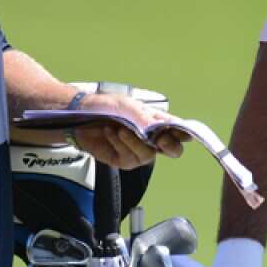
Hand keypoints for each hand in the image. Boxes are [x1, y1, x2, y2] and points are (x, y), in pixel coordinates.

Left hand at [70, 93, 185, 169]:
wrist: (81, 116)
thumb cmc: (106, 106)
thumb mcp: (127, 106)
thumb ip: (145, 118)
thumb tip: (157, 129)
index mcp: (157, 123)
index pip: (179, 131)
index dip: (185, 134)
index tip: (183, 133)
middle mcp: (151, 139)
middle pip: (173, 150)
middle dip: (170, 146)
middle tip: (161, 139)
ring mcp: (138, 151)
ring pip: (148, 155)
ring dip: (134, 141)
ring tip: (119, 129)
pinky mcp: (123, 160)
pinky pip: (129, 157)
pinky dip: (119, 144)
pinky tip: (111, 133)